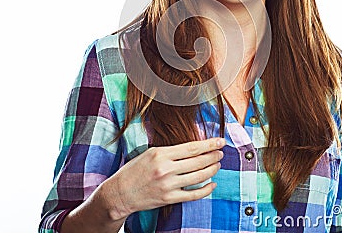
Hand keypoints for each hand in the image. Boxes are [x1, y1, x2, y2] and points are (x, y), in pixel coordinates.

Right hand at [102, 137, 224, 219]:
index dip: (209, 144)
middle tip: (221, 152)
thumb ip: (171, 151)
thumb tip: (194, 148)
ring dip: (212, 170)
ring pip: (198, 176)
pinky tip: (212, 184)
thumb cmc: (135, 170)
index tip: (220, 141)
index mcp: (161, 153)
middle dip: (213, 156)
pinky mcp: (169, 199)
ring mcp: (168, 185)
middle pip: (198, 161)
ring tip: (218, 164)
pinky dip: (206, 189)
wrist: (120, 192)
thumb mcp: (151, 152)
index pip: (192, 147)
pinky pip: (193, 194)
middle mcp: (165, 169)